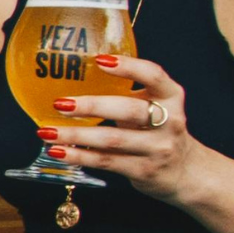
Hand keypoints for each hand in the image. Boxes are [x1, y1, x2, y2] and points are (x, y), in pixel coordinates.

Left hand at [39, 53, 198, 201]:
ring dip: (75, 135)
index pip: (153, 75)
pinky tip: (58, 151)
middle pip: (128, 110)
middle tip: (60, 103)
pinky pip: (106, 162)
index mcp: (171, 96)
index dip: (128, 67)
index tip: (100, 60)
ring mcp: (157, 149)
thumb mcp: (154, 105)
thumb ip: (128, 91)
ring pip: (112, 140)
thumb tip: (77, 74)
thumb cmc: (160, 129)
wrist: (186, 171)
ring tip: (48, 131)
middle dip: (91, 106)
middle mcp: (169, 121)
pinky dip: (79, 156)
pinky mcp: (144, 171)